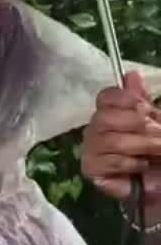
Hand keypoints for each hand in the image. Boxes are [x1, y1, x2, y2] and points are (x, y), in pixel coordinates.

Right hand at [80, 71, 160, 205]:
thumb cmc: (159, 152)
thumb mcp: (158, 122)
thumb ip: (143, 101)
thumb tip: (130, 75)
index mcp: (112, 112)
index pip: (105, 97)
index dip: (123, 99)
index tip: (146, 109)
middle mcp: (96, 128)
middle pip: (103, 117)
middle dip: (136, 125)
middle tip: (158, 134)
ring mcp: (91, 150)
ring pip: (109, 140)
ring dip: (141, 145)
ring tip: (157, 151)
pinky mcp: (91, 170)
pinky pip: (108, 161)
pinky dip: (131, 163)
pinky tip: (141, 167)